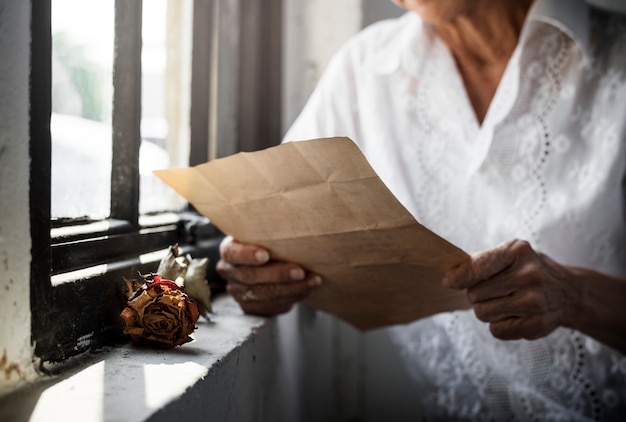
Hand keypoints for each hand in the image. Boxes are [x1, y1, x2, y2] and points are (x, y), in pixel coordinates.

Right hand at [216, 236, 321, 315]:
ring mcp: (238, 291)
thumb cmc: (267, 242)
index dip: (248, 255)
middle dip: (279, 275)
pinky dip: (292, 298)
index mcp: (229, 250)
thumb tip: (295, 222)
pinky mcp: (250, 306)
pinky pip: (271, 307)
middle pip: (251, 276)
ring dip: (292, 289)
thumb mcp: (264, 232)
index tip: (265, 254)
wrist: (267, 262)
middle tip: (300, 271)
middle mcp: (229, 271)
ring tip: (313, 280)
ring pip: (264, 294)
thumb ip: (272, 231)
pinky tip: (306, 290)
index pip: (232, 253)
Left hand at [442, 239, 579, 340]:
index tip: (448, 281)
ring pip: (483, 313)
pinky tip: (514, 315)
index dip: (457, 277)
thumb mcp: (511, 255)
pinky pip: (496, 330)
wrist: (569, 292)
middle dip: (477, 294)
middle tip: (495, 290)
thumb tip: (450, 278)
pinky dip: (499, 325)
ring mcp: (534, 301)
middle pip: (475, 294)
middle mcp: (529, 275)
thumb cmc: (529, 270)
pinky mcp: (536, 325)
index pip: (476, 267)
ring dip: (487, 310)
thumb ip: (481, 263)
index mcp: (518, 251)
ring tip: (506, 302)